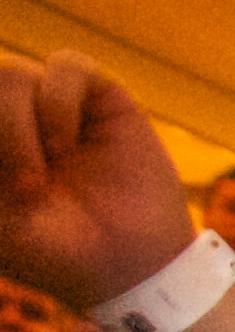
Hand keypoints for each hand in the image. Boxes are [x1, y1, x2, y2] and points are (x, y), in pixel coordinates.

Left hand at [0, 52, 212, 307]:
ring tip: (45, 171)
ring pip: (12, 71)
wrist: (125, 266)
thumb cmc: (49, 250)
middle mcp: (15, 118)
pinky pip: (67, 66)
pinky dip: (57, 103)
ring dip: (16, 124)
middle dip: (0, 132)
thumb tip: (24, 146)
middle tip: (26, 189)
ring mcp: (54, 105)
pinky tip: (67, 145)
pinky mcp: (101, 98)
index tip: (3, 188)